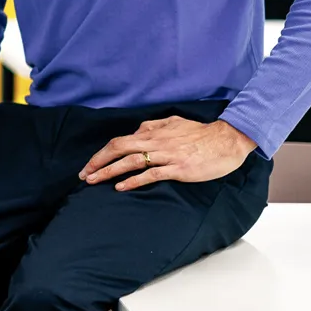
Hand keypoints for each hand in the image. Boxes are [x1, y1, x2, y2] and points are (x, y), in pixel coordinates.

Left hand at [81, 118, 256, 190]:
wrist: (226, 140)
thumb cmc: (201, 133)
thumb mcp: (174, 123)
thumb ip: (154, 126)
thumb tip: (138, 130)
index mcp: (153, 132)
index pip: (119, 141)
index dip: (101, 153)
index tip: (89, 165)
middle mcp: (155, 142)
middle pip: (118, 150)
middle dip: (98, 162)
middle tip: (84, 175)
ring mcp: (166, 156)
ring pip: (130, 162)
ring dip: (109, 172)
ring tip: (94, 181)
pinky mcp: (178, 168)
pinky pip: (151, 174)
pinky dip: (134, 180)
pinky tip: (121, 187)